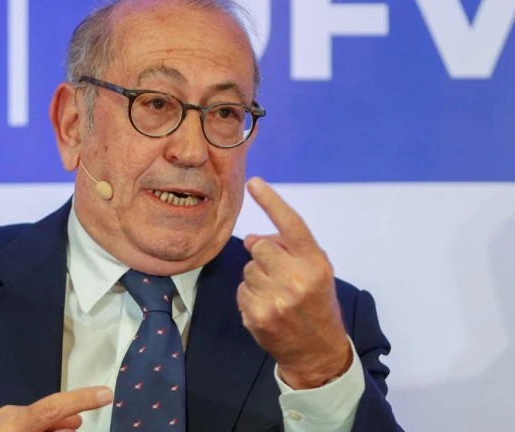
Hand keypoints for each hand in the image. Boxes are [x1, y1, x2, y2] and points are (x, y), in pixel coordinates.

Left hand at [0, 386, 113, 431]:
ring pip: (32, 422)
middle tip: (93, 411)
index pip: (56, 405)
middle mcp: (5, 419)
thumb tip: (67, 426)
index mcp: (15, 422)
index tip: (107, 394)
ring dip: (53, 427)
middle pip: (45, 413)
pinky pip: (19, 429)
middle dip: (68, 414)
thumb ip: (45, 431)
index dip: (84, 399)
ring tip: (72, 427)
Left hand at [237, 177, 351, 389]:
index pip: (291, 224)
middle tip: (277, 271)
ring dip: (257, 277)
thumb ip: (290, 249)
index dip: (271, 201)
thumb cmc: (317, 303)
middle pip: (259, 246)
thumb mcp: (316, 271)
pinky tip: (267, 307)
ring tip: (276, 293)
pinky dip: (250, 296)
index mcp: (315, 263)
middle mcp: (296, 279)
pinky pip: (242, 290)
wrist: (318, 351)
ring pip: (248, 269)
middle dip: (264, 255)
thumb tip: (253, 239)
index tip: (255, 182)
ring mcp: (275, 299)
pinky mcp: (257, 315)